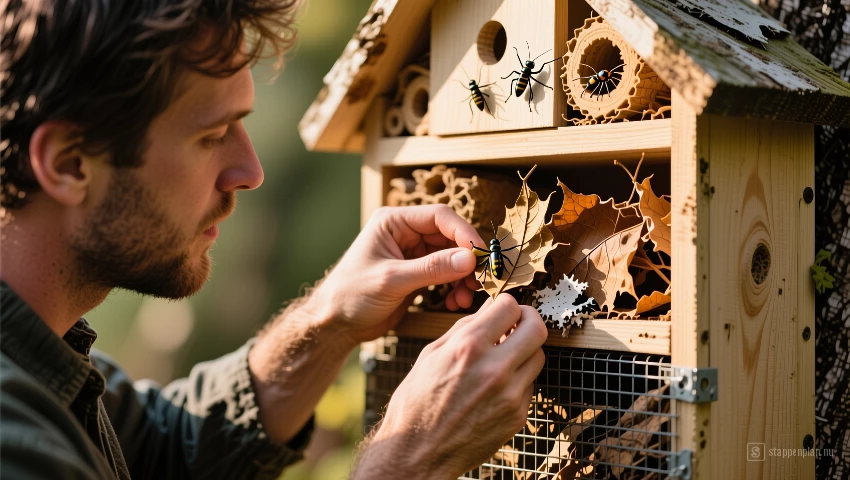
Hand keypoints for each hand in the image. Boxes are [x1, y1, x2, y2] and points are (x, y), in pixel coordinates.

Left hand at [309, 205, 484, 342]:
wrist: (334, 323)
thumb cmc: (351, 295)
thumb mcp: (392, 280)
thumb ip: (431, 268)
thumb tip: (470, 259)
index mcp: (394, 221)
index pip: (440, 217)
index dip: (464, 233)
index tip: (481, 254)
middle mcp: (405, 233)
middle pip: (450, 237)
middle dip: (467, 260)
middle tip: (480, 281)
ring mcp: (412, 254)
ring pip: (452, 257)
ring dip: (463, 276)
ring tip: (466, 298)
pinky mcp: (417, 274)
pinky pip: (446, 274)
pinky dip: (455, 287)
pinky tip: (455, 303)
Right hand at [352, 295, 547, 478]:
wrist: (417, 453)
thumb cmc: (416, 403)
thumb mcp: (430, 355)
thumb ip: (463, 329)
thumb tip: (488, 311)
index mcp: (468, 347)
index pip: (509, 307)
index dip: (506, 304)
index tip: (502, 310)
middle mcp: (494, 368)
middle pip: (537, 328)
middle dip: (527, 320)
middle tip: (516, 324)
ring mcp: (510, 394)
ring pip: (538, 356)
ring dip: (524, 350)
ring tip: (505, 355)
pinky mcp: (517, 415)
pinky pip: (529, 385)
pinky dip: (517, 379)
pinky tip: (496, 385)